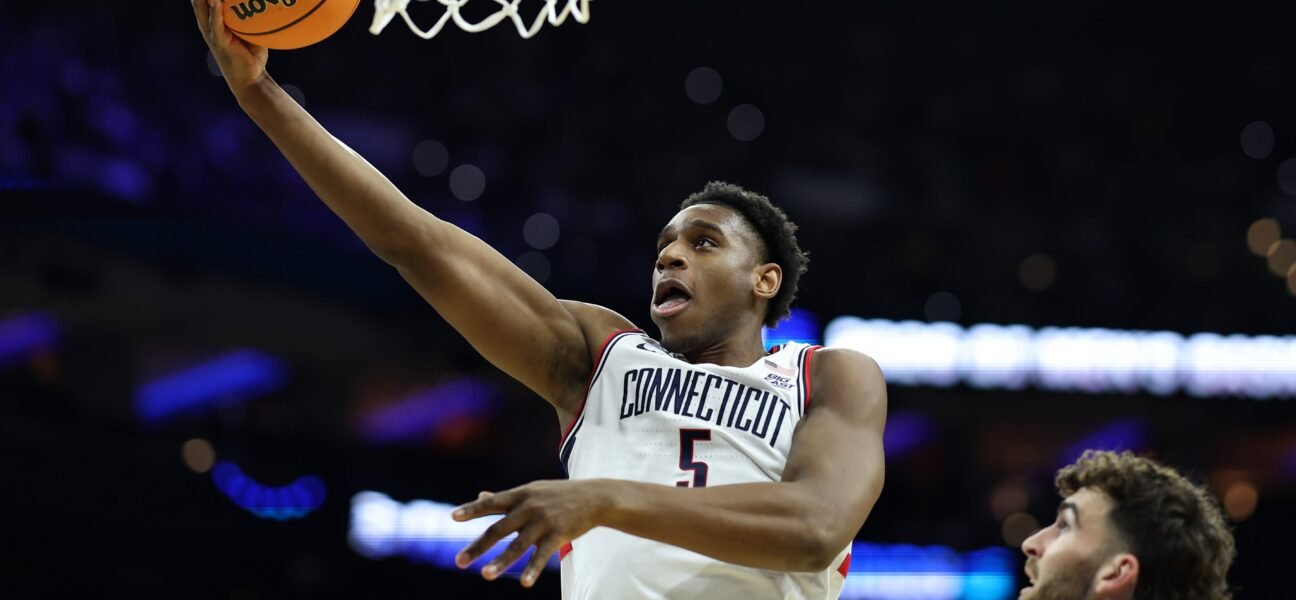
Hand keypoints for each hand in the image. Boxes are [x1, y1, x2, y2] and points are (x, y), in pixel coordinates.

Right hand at [191, 0, 268, 94]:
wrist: (251, 79)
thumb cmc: (252, 55)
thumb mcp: (252, 31)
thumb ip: (251, 16)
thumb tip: (262, 3)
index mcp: (214, 22)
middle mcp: (208, 26)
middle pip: (199, 1)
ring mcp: (211, 34)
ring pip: (202, 9)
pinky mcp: (218, 43)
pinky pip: (215, 24)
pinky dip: (215, 11)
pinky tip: (216, 1)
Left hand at [452, 480, 614, 587]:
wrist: (595, 497)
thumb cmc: (559, 494)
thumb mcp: (533, 491)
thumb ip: (506, 497)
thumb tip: (481, 494)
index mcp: (521, 495)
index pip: (492, 503)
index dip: (472, 510)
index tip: (452, 517)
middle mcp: (529, 508)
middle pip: (498, 529)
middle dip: (478, 546)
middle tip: (459, 562)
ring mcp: (543, 522)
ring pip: (518, 545)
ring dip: (501, 561)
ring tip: (485, 575)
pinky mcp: (558, 535)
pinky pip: (542, 555)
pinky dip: (533, 569)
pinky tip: (524, 583)